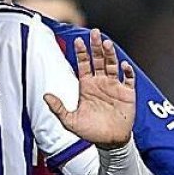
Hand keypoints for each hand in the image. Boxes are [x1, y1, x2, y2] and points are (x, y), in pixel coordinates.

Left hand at [43, 28, 136, 148]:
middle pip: (99, 59)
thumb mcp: (70, 121)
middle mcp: (100, 82)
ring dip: (110, 54)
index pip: (83, 64)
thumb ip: (58, 108)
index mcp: (87, 86)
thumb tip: (45, 96)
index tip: (78, 40)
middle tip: (95, 33)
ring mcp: (114, 86)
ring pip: (113, 65)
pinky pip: (129, 79)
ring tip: (107, 43)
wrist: (109, 141)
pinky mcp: (127, 93)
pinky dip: (127, 72)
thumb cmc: (90, 131)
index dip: (81, 52)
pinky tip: (123, 65)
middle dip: (96, 46)